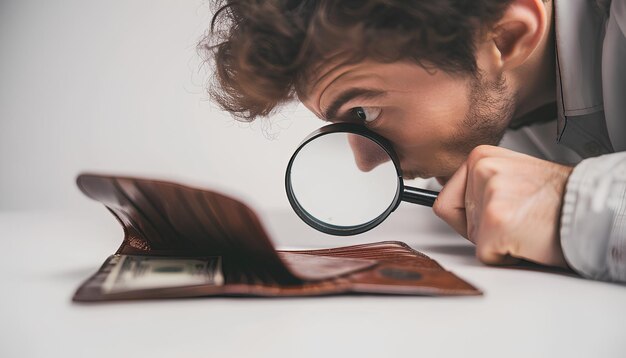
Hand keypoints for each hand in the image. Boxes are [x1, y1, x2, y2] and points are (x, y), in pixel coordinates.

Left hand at [433, 145, 572, 266]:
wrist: (591, 210)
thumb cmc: (556, 199)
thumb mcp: (509, 176)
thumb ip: (478, 186)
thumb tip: (444, 204)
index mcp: (480, 156)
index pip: (445, 200)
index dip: (469, 217)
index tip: (495, 211)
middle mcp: (483, 169)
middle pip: (458, 221)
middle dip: (484, 229)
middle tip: (519, 217)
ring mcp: (489, 194)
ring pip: (473, 238)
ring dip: (497, 242)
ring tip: (526, 225)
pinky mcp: (496, 221)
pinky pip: (486, 255)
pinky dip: (506, 257)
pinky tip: (528, 238)